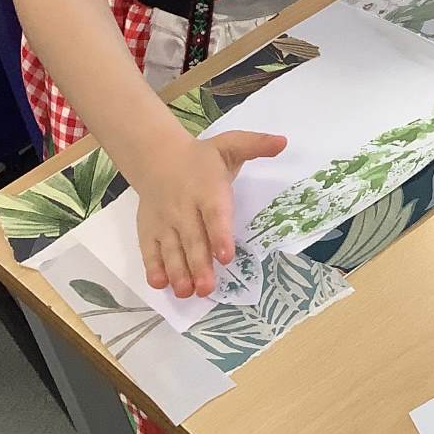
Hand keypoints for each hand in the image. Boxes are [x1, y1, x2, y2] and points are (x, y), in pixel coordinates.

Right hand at [136, 128, 286, 298]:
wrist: (157, 156)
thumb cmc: (201, 158)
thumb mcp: (230, 145)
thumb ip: (256, 145)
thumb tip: (283, 142)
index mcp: (207, 189)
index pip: (214, 214)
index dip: (219, 235)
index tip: (226, 256)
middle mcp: (184, 208)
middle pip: (192, 239)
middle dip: (199, 265)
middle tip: (207, 288)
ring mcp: (164, 221)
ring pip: (171, 249)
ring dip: (178, 272)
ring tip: (187, 292)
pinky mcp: (149, 230)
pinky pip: (150, 250)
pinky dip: (153, 268)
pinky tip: (160, 284)